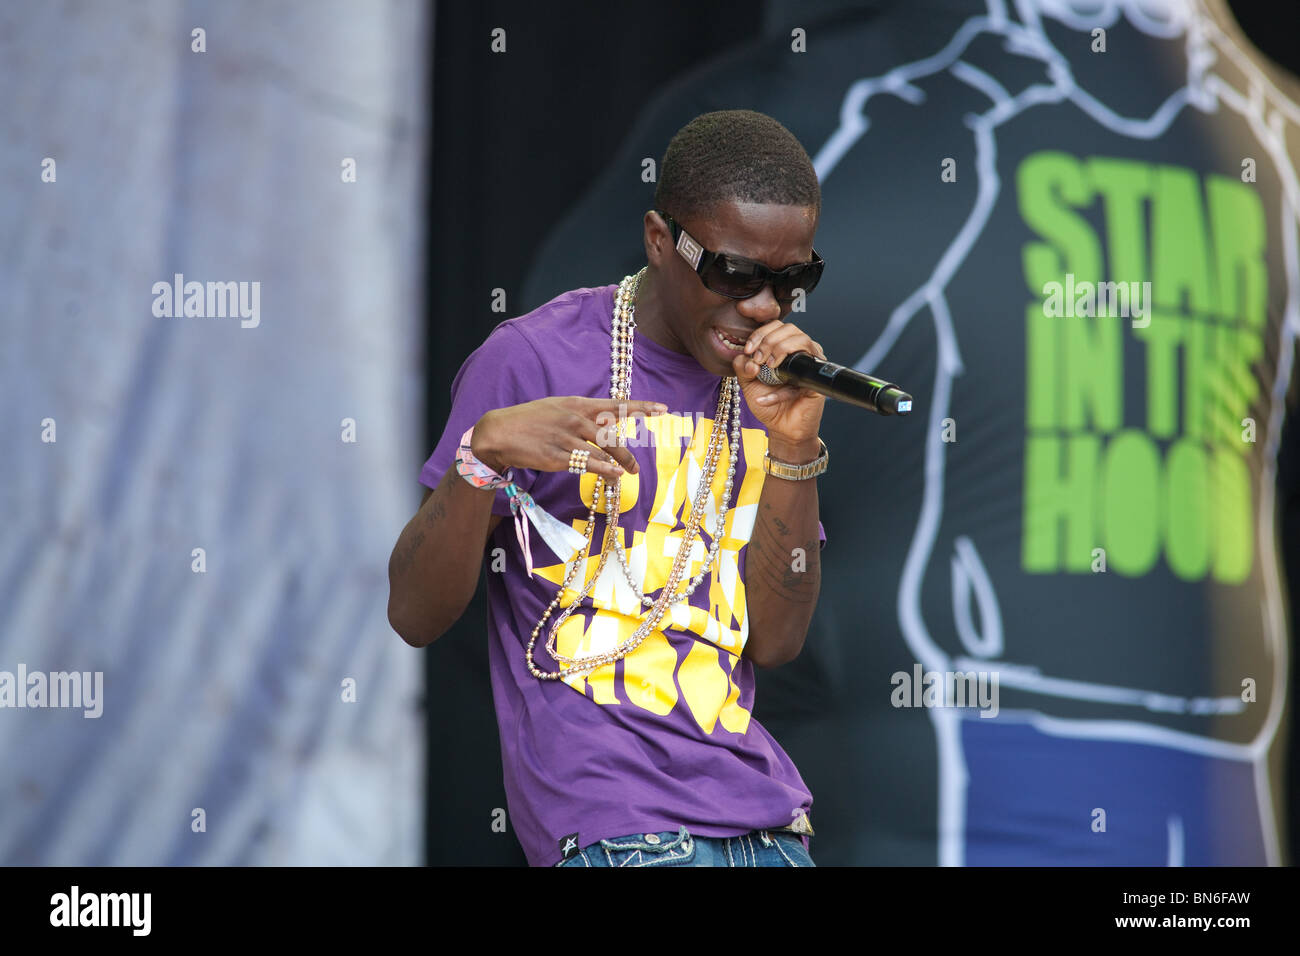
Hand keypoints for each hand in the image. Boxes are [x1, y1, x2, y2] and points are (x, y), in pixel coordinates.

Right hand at [472, 397, 667, 481]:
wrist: (499, 432)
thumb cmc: (530, 421)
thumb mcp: (557, 408)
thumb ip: (581, 415)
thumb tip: (603, 422)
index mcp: (577, 405)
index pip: (615, 405)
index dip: (641, 407)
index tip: (662, 409)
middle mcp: (575, 419)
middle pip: (612, 435)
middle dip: (627, 452)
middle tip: (636, 468)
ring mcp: (566, 437)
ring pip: (601, 451)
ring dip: (617, 463)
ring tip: (626, 473)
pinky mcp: (557, 456)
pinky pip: (585, 463)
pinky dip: (602, 469)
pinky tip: (612, 474)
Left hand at [732, 320, 825, 446]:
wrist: (781, 428)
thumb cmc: (768, 403)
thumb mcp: (748, 383)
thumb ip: (743, 366)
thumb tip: (744, 356)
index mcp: (784, 348)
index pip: (776, 326)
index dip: (761, 333)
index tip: (748, 349)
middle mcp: (800, 352)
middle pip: (790, 328)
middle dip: (769, 340)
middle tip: (758, 359)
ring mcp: (811, 364)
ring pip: (803, 340)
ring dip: (780, 350)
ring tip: (766, 368)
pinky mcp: (817, 383)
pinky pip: (801, 376)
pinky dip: (780, 391)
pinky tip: (765, 399)